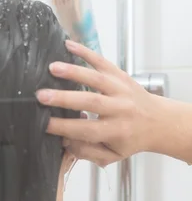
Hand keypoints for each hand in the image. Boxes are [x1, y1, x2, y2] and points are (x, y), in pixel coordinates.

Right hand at [36, 40, 162, 166]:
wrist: (159, 121)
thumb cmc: (130, 139)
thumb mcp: (112, 155)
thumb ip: (88, 152)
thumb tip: (65, 141)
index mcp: (117, 131)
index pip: (87, 129)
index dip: (64, 127)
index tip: (44, 123)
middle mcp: (120, 109)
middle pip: (91, 102)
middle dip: (64, 98)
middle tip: (41, 96)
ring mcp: (121, 89)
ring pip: (97, 79)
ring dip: (73, 72)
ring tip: (52, 67)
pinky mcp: (121, 75)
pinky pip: (103, 61)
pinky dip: (86, 52)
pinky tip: (68, 45)